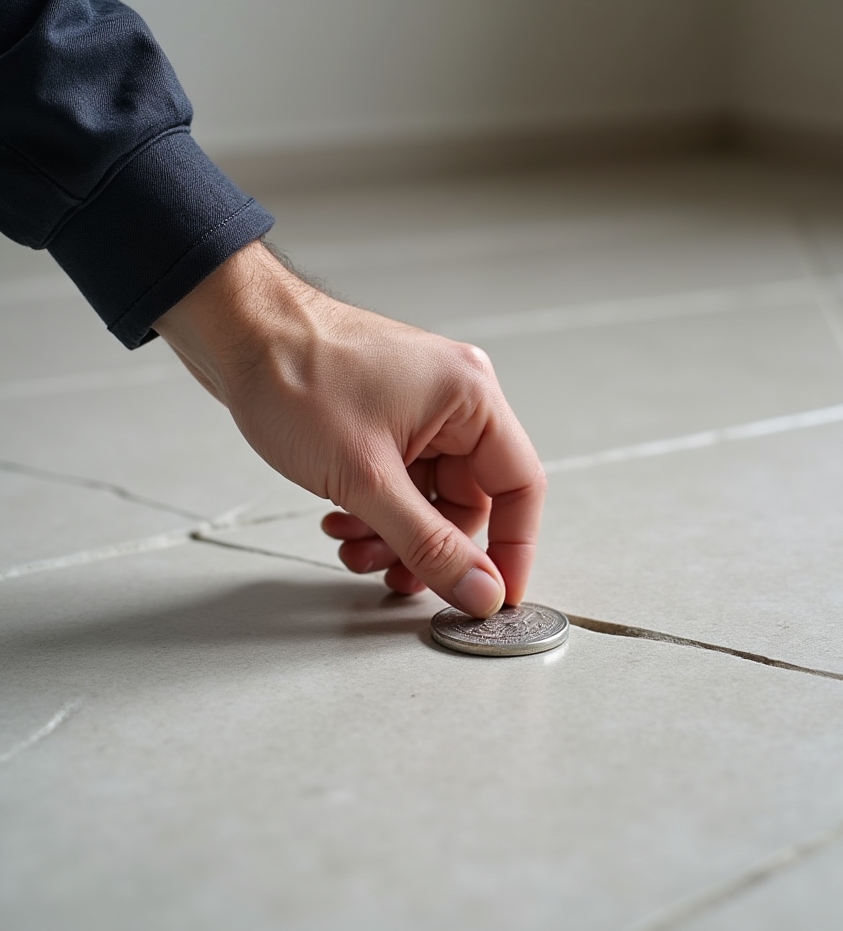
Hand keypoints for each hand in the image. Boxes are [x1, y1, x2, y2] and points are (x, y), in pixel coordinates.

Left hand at [152, 240, 545, 616]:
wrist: (233, 332)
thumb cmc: (296, 379)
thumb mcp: (367, 481)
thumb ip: (430, 544)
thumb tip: (483, 592)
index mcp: (471, 397)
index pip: (520, 486)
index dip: (513, 550)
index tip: (494, 599)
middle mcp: (453, 400)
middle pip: (470, 499)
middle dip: (430, 546)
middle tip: (394, 576)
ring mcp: (418, 408)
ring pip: (429, 497)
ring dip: (394, 534)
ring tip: (352, 546)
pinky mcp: (385, 418)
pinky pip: (400, 482)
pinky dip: (375, 511)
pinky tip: (338, 519)